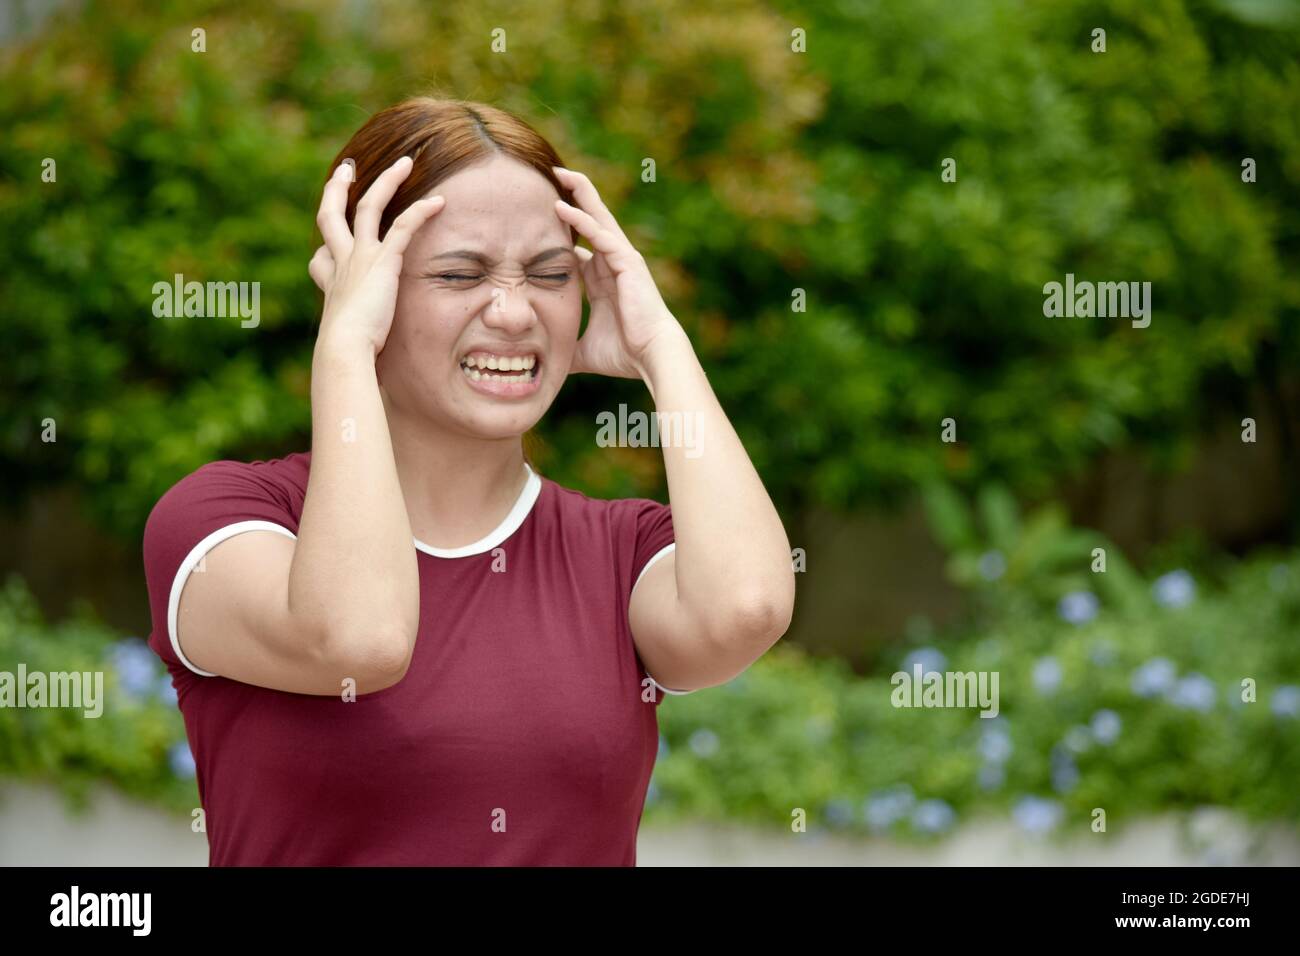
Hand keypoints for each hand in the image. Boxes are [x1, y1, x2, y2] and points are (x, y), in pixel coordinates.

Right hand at [309, 155, 445, 357]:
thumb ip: (353, 352)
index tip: (326, 248)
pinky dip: (422, 211)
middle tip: (344, 170)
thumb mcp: (347, 352)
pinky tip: (440, 201)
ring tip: (406, 162)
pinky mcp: (382, 260)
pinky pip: (404, 225)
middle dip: (336, 189)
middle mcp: (341, 265)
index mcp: (332, 286)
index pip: (321, 259)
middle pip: (330, 215)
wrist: (342, 352)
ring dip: (388, 180)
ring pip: (369, 205)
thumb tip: (354, 375)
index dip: (324, 249)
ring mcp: (359, 257)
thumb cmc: (346, 360)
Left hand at [552, 166, 684, 379]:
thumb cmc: (624, 354)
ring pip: (597, 217)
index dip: (559, 231)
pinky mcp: (627, 261)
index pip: (578, 246)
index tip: (534, 217)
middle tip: (548, 176)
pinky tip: (561, 206)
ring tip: (557, 173)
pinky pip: (600, 234)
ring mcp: (621, 259)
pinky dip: (581, 220)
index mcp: (602, 280)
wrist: (651, 357)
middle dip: (571, 197)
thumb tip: (543, 361)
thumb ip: (563, 348)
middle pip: (589, 221)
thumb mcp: (582, 349)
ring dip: (578, 194)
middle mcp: (612, 263)